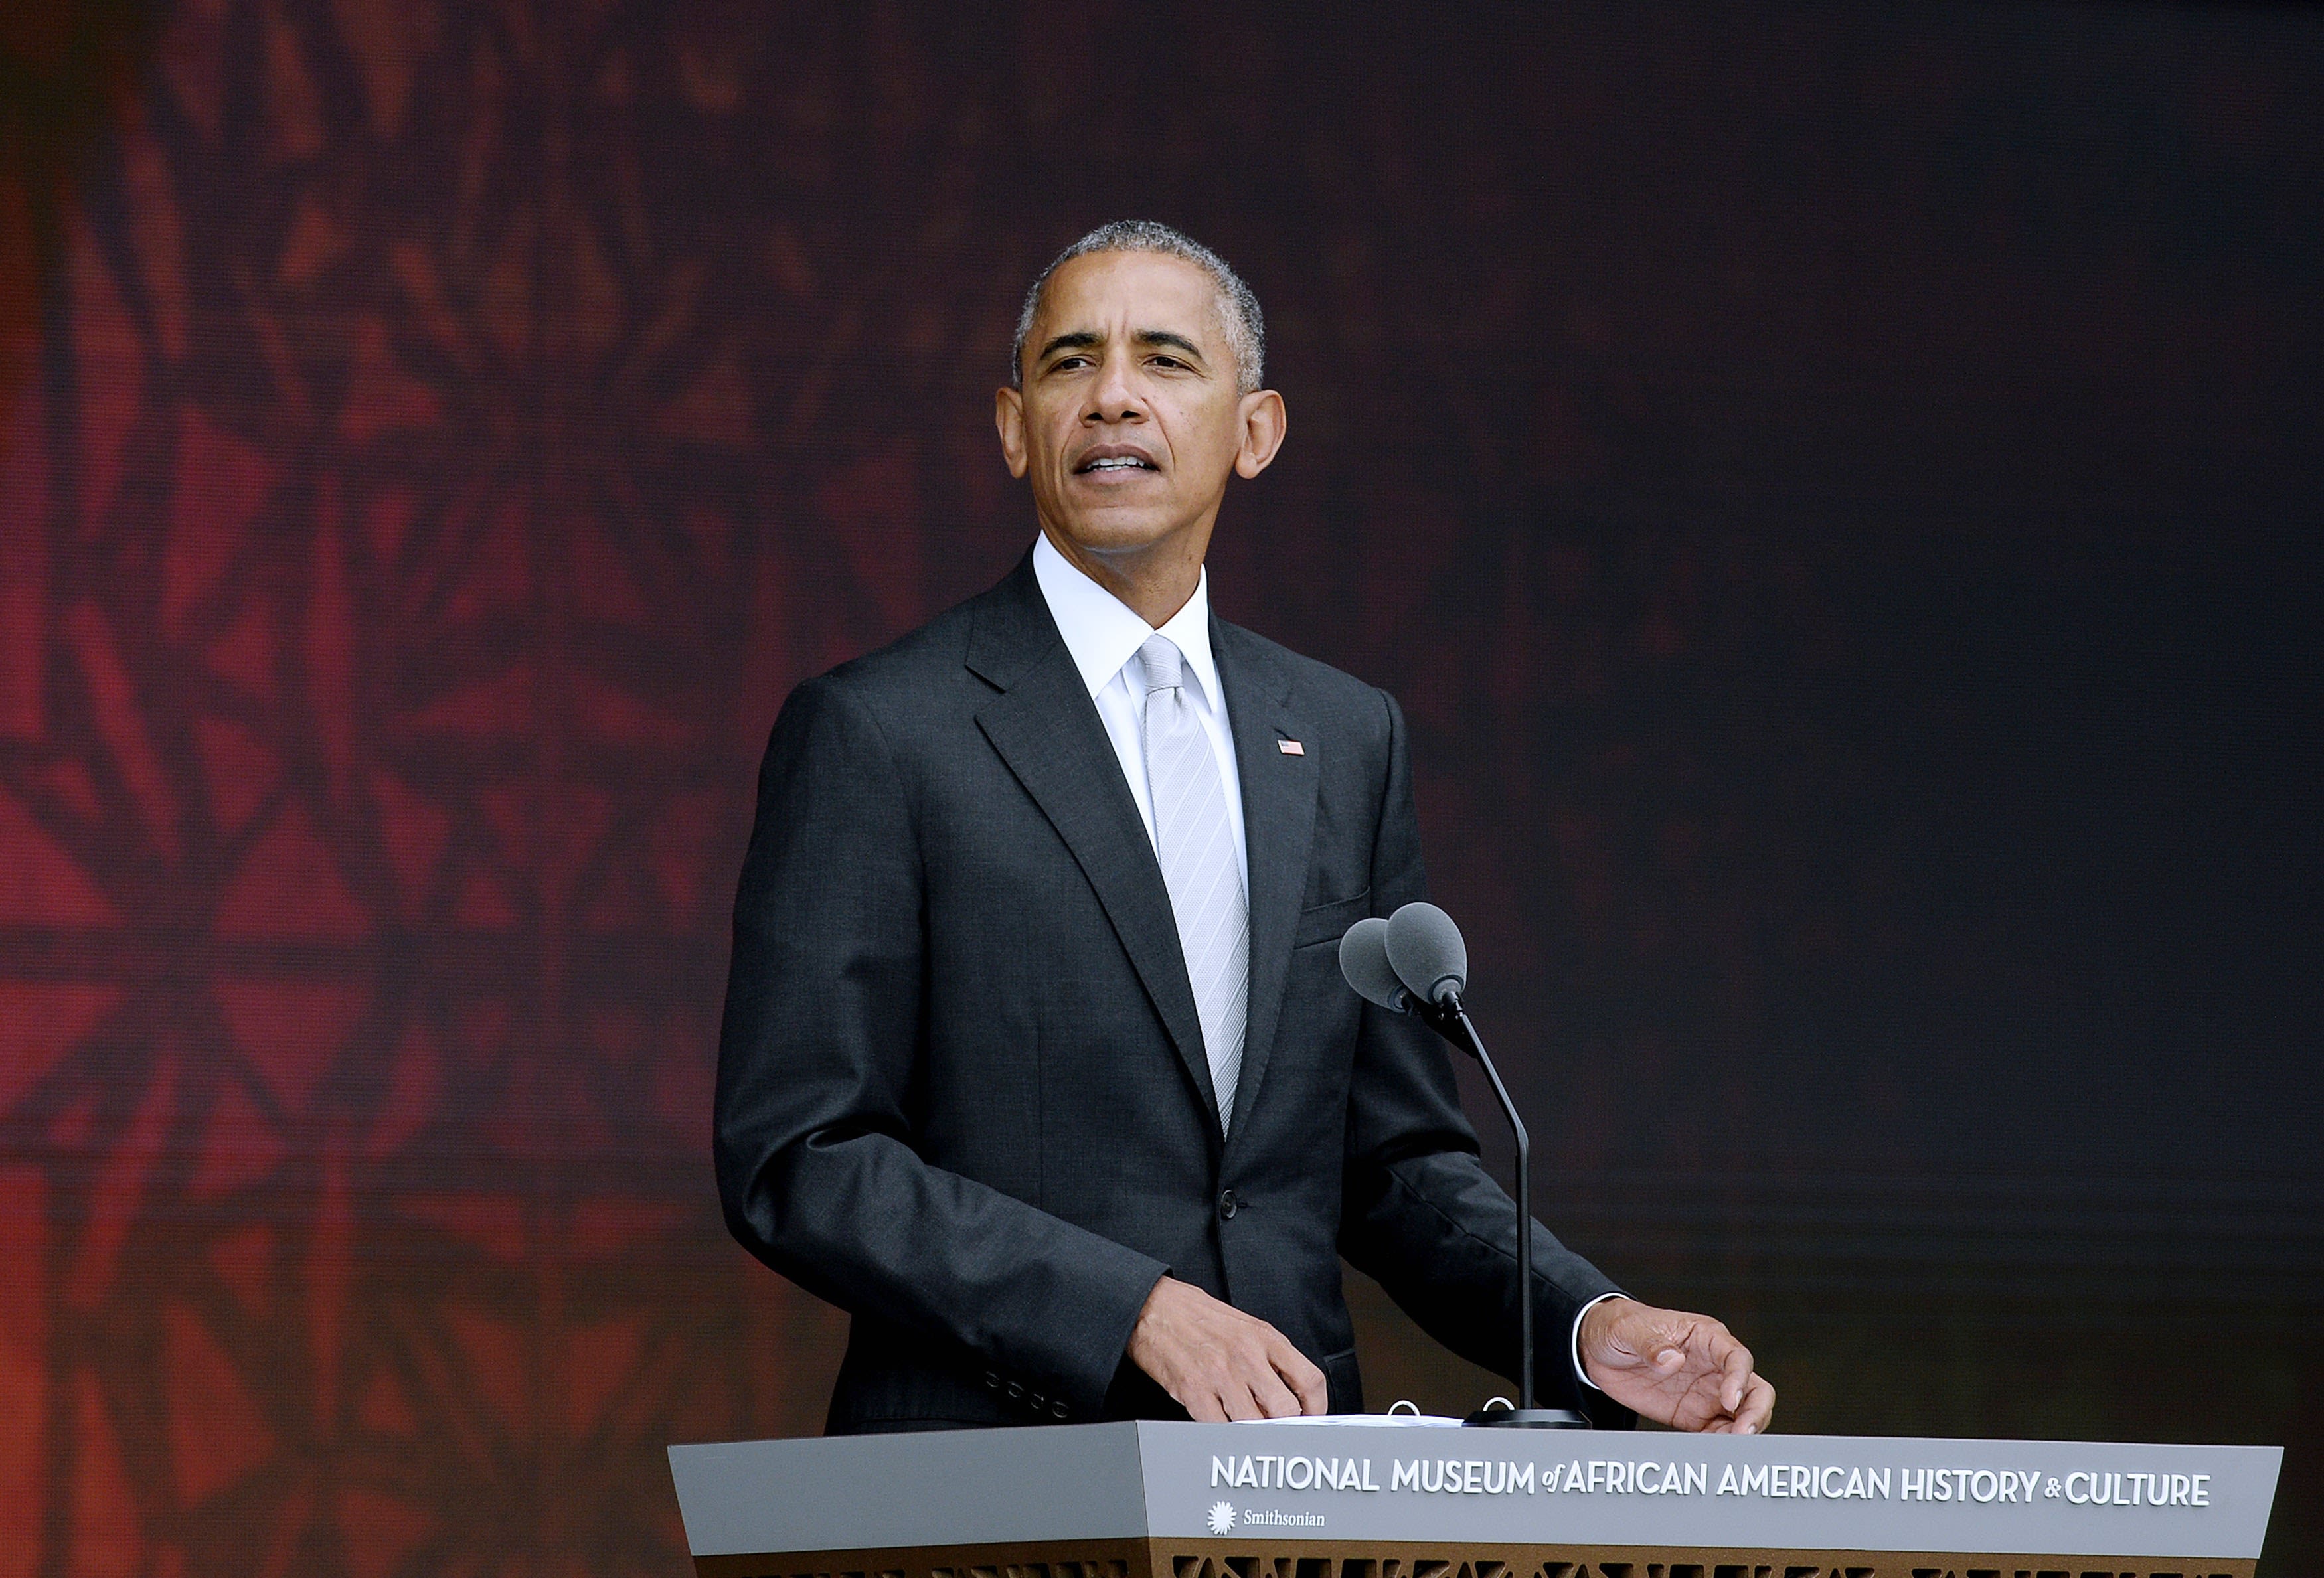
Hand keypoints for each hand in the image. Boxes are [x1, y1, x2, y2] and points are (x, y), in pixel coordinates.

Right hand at [1126, 1276, 1327, 1420]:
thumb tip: (1293, 1396)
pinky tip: (1221, 1420)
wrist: (1154, 1308)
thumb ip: (1271, 1357)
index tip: (1311, 1417)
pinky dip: (1223, 1431)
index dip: (1317, 1407)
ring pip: (1254, 1424)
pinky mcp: (1194, 1391)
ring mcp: (1220, 1375)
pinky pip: (1219, 1428)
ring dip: (1254, 1430)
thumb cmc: (1200, 1317)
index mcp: (1265, 1337)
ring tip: (1247, 1424)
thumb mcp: (1247, 1326)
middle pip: (1285, 1409)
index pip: (1309, 1380)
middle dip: (1285, 1425)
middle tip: (1278, 1427)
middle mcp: (1246, 1356)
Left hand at [1578, 1296, 1773, 1433]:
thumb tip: (1671, 1359)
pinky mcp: (1693, 1415)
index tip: (1729, 1401)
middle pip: (1753, 1390)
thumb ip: (1650, 1343)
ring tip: (1725, 1449)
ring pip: (1741, 1415)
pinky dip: (1717, 1445)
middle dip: (1755, 1412)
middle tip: (1742, 1433)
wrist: (1597, 1348)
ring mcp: (1706, 1393)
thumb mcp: (1629, 1329)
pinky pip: (1716, 1433)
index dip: (1739, 1379)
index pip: (1737, 1357)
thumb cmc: (1621, 1327)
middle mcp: (1714, 1366)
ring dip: (1740, 1434)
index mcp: (1705, 1336)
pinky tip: (1708, 1452)